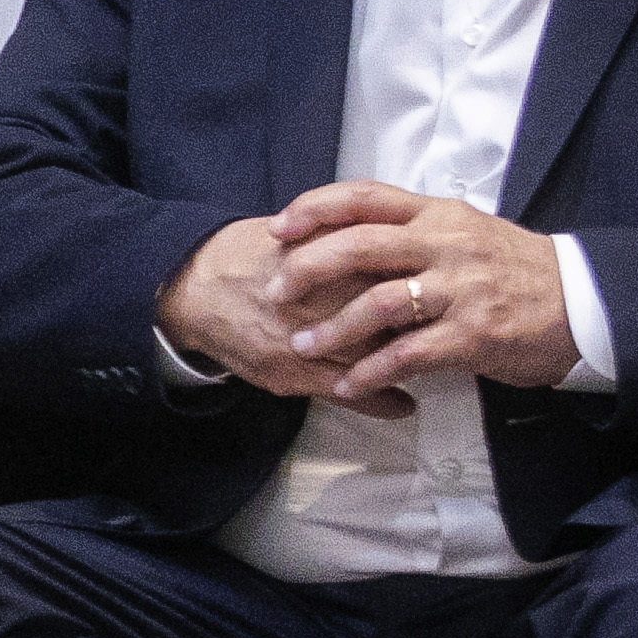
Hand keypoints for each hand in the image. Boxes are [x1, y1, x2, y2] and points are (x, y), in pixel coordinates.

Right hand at [159, 211, 418, 417]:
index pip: (395, 274)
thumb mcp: (302, 233)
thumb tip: (397, 240)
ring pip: (376, 358)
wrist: (195, 288)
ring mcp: (308, 339)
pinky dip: (382, 400)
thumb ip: (347, 238)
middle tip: (442, 331)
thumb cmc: (248, 255)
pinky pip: (350, 392)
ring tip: (428, 368)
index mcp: (330, 258)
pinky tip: (404, 405)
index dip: (424, 284)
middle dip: (424, 325)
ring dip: (408, 365)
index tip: (441, 291)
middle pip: (394, 317)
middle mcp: (322, 298)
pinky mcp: (292, 371)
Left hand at [264, 180, 578, 401]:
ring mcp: (462, 288)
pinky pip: (409, 353)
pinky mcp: (474, 333)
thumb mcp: (466, 234)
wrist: (583, 304)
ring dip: (332, 328)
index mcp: (438, 215)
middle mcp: (446, 244)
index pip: (365, 197)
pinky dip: (371, 371)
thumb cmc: (515, 271)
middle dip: (307, 268)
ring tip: (301, 345)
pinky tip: (348, 383)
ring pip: (378, 302)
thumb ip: (414, 234)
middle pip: (359, 245)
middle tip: (274, 291)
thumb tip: (350, 238)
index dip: (314, 208)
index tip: (278, 226)